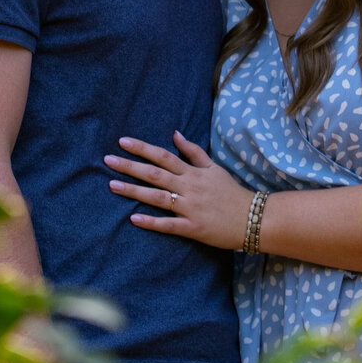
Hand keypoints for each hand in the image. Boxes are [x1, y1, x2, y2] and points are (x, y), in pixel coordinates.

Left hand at [105, 131, 253, 249]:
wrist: (254, 218)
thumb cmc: (231, 192)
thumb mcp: (214, 168)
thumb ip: (194, 152)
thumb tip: (175, 134)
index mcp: (193, 173)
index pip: (164, 156)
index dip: (143, 148)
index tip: (122, 142)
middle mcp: (189, 187)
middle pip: (155, 174)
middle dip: (130, 167)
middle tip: (107, 161)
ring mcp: (191, 208)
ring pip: (158, 197)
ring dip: (134, 191)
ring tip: (112, 186)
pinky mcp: (193, 227)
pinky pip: (169, 225)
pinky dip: (151, 222)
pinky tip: (133, 218)